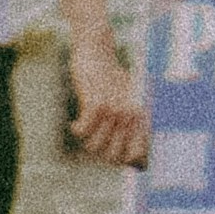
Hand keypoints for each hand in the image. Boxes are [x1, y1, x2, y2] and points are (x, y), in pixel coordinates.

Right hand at [61, 26, 150, 167]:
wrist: (98, 52)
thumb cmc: (111, 77)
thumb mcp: (126, 97)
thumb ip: (130, 121)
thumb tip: (133, 154)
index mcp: (139, 115)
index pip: (136, 153)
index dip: (123, 161)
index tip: (112, 156)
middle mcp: (129, 115)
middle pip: (113, 156)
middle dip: (101, 154)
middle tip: (95, 141)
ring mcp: (113, 110)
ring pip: (95, 147)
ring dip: (87, 141)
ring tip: (86, 131)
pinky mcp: (95, 104)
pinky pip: (82, 131)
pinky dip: (76, 129)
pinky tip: (75, 122)